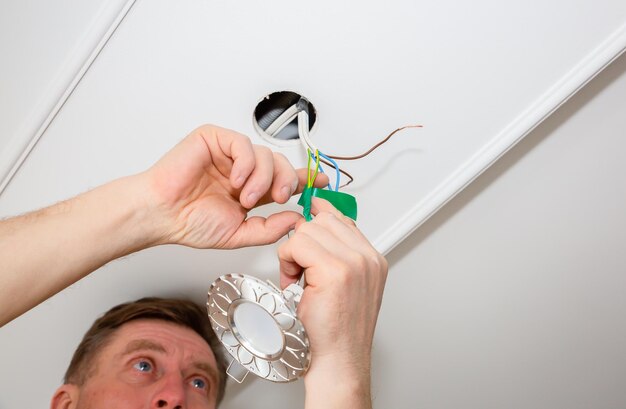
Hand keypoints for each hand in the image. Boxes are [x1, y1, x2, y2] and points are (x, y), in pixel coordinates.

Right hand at [143, 124, 326, 248]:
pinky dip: (246, 163)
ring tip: (245, 196)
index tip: (322, 181)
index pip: (283, 178)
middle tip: (277, 198)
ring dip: (262, 178)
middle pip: (280, 164)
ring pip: (265, 154)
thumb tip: (296, 219)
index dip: (304, 178)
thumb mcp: (239, 233)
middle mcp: (243, 169)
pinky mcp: (214, 139)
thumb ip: (268, 228)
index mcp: (250, 189)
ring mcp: (229, 154)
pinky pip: (243, 144)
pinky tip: (236, 180)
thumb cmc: (190, 222)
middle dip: (285, 181)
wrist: (162, 215)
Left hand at [278, 198, 387, 406]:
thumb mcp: (346, 286)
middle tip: (299, 269)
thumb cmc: (337, 331)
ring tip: (297, 278)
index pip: (342, 218)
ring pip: (308, 230)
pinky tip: (293, 282)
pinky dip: (287, 261)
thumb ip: (338, 255)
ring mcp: (354, 263)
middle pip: (323, 220)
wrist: (339, 361)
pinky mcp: (335, 271)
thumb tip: (318, 225)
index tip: (306, 217)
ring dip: (293, 252)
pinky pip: (298, 245)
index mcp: (373, 259)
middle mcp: (367, 258)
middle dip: (302, 240)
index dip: (318, 217)